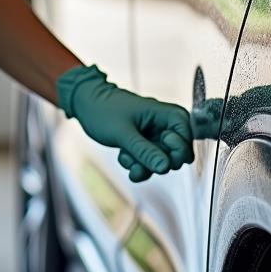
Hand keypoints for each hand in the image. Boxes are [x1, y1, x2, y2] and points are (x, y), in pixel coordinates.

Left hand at [57, 64, 193, 182]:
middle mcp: (160, 124)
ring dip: (145, 166)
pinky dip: (138, 165)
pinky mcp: (142, 144)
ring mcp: (151, 135)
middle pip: (176, 151)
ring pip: (161, 160)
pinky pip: (148, 162)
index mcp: (162, 113)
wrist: (84, 104)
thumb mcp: (123, 133)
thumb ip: (144, 151)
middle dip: (159, 162)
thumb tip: (166, 167)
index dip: (178, 147)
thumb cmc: (103, 110)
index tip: (163, 149)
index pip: (186, 133)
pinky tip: (124, 159)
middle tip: (142, 161)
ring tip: (126, 160)